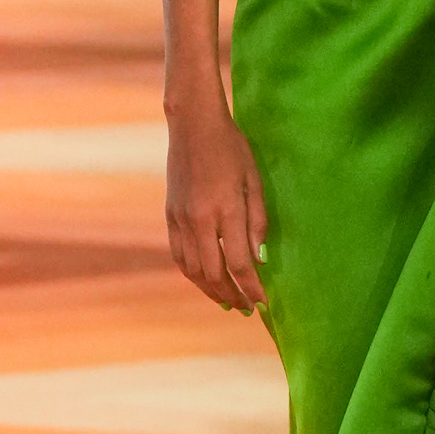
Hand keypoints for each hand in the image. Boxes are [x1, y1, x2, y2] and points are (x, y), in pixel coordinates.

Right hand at [165, 100, 267, 312]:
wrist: (193, 125)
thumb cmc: (232, 148)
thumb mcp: (255, 180)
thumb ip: (258, 221)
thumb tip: (261, 259)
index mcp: (225, 209)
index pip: (240, 262)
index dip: (252, 287)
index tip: (264, 302)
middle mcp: (199, 219)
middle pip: (214, 273)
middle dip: (233, 295)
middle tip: (247, 308)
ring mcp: (181, 219)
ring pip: (193, 270)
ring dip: (211, 290)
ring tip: (227, 300)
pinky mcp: (170, 216)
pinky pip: (179, 256)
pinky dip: (192, 274)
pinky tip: (205, 281)